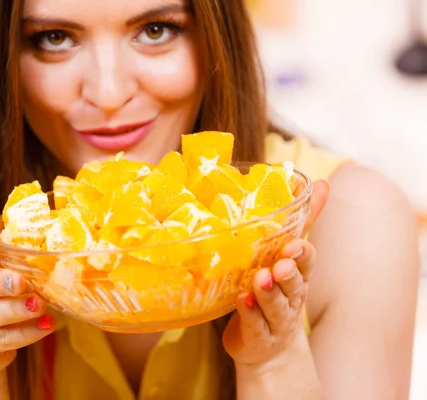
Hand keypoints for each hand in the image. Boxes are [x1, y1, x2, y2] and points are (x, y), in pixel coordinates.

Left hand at [222, 179, 329, 366]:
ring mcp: (276, 319)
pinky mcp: (257, 336)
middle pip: (295, 285)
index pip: (307, 263)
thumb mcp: (289, 257)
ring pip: (276, 305)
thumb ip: (303, 222)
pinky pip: (255, 325)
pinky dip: (249, 314)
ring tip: (259, 279)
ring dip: (268, 293)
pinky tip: (242, 301)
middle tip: (280, 264)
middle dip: (289, 274)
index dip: (303, 255)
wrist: (265, 344)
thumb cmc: (275, 291)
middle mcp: (291, 298)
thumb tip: (322, 183)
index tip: (295, 244)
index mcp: (298, 276)